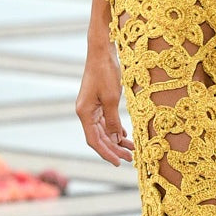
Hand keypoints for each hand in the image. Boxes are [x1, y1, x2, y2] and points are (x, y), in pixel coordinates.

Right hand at [76, 48, 134, 165]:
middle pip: (99, 137)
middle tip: (130, 158)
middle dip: (114, 149)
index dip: (106, 153)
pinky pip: (105, 121)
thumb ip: (113, 120)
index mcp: (84, 113)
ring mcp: (91, 107)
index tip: (118, 163)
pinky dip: (115, 129)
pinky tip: (124, 136)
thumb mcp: (112, 99)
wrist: (102, 52)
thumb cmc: (106, 73)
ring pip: (103, 130)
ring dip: (116, 140)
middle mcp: (85, 112)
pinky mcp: (97, 102)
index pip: (94, 140)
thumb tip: (116, 139)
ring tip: (131, 150)